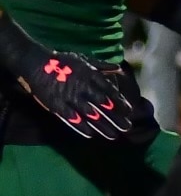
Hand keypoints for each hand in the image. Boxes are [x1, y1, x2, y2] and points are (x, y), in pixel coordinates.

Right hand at [0, 19, 139, 142]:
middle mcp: (84, 88)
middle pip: (104, 106)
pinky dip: (81, 127)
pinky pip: (72, 118)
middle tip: (127, 128)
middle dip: (116, 118)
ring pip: (91, 115)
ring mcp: (70, 97)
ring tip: (113, 136)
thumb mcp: (84, 59)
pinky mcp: (57, 105)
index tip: (130, 112)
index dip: (121, 103)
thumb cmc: (62, 61)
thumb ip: (102, 66)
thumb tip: (119, 69)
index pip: (111, 92)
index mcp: (91, 76)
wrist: (36, 63)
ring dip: (103, 126)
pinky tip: (91, 134)